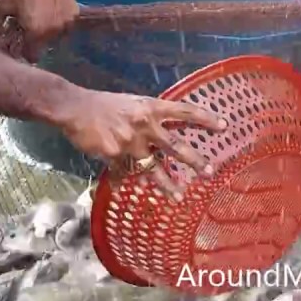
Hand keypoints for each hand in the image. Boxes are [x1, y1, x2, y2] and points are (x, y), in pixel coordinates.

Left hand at [0, 0, 78, 60]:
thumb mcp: (2, 5)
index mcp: (36, 33)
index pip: (32, 56)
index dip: (25, 53)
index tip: (21, 46)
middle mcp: (54, 32)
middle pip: (44, 46)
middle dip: (36, 41)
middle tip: (29, 29)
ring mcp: (67, 23)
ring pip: (56, 36)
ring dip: (49, 32)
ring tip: (41, 18)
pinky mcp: (75, 13)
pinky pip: (65, 24)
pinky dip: (58, 21)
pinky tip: (50, 10)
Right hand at [57, 89, 228, 198]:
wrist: (74, 107)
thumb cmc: (104, 104)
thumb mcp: (132, 104)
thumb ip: (149, 117)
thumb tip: (164, 132)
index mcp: (151, 107)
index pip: (185, 111)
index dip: (206, 118)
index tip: (225, 126)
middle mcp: (145, 124)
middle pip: (176, 146)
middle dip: (195, 160)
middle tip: (210, 171)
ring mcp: (130, 142)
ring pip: (154, 168)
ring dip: (168, 184)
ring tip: (179, 196)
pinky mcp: (115, 156)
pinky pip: (124, 172)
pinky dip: (124, 180)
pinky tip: (124, 189)